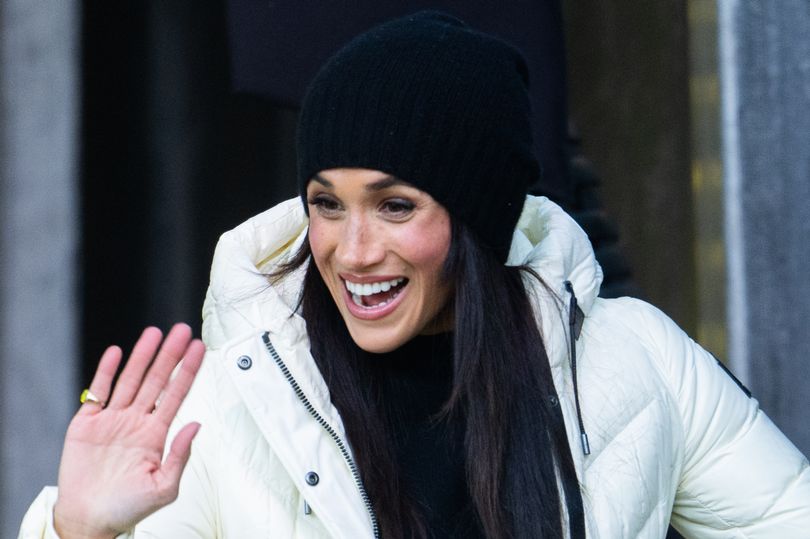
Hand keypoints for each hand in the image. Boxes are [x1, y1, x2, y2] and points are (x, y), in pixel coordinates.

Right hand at [53, 324, 204, 538]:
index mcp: (155, 433)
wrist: (89, 520)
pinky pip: (98, 392)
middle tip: (182, 331)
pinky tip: (117, 353)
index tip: (200, 349)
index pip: (176, 394)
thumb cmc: (127, 508)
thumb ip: (181, 455)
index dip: (188, 371)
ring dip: (142, 356)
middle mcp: (136, 421)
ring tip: (154, 333)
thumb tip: (196, 425)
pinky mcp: (86, 423)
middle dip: (170, 355)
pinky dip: (106, 371)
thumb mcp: (164, 487)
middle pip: (156, 380)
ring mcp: (112, 420)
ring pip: (130, 380)